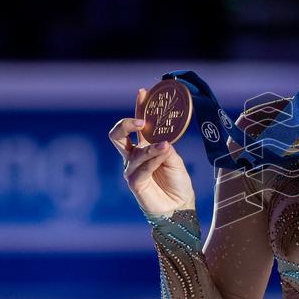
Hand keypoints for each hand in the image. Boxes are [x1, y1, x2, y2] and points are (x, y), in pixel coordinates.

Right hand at [108, 87, 196, 215]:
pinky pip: (141, 167)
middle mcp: (133, 157)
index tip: (142, 92)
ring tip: (166, 145)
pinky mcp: (134, 183)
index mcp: (143, 148)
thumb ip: (166, 147)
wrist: (180, 207)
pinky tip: (164, 153)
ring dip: (151, 148)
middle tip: (143, 121)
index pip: (136, 125)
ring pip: (135, 151)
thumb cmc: (178, 183)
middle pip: (117, 135)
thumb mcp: (175, 160)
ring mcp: (131, 169)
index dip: (138, 108)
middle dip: (127, 123)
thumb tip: (161, 139)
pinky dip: (153, 159)